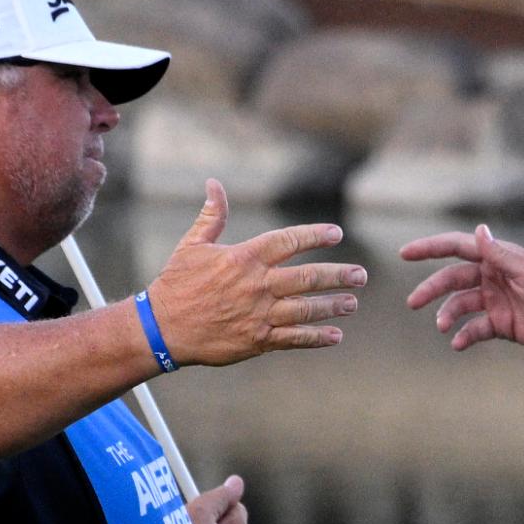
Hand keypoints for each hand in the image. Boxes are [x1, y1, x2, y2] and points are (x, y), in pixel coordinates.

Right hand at [146, 180, 364, 365]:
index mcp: (244, 258)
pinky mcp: (257, 340)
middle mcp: (257, 285)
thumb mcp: (192, 245)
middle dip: (337, 275)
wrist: (162, 328)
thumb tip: (214, 183)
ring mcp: (259, 314)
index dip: (314, 236)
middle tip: (361, 275)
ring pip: (305, 309)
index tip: (336, 234)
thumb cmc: (176, 284)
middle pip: (306, 277)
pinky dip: (316, 337)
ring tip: (352, 302)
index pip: (288, 241)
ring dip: (333, 305)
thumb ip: (212, 216)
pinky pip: (293, 338)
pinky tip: (335, 335)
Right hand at [400, 224, 523, 352]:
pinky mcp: (501, 324)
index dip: (430, 248)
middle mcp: (493, 277)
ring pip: (460, 305)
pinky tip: (458, 343)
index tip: (404, 253)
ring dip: (447, 315)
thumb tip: (477, 229)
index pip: (457, 248)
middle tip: (413, 303)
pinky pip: (475, 329)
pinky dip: (463, 336)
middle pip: (452, 279)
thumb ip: (499, 254)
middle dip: (431, 289)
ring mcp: (496, 301)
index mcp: (498, 258)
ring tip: (441, 326)